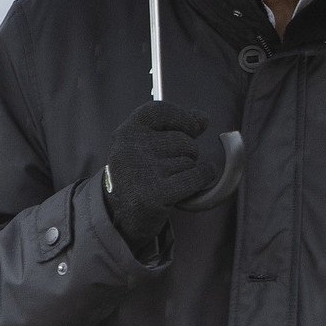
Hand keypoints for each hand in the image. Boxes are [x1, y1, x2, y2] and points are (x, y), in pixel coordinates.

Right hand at [102, 100, 220, 243]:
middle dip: (187, 154)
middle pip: (185, 140)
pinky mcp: (155, 194)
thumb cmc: (141, 175)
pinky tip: (189, 187)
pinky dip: (201, 180)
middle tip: (169, 169)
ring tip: (168, 181)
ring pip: (191, 161)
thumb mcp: (148, 146)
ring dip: (188, 171)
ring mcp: (142, 171)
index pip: (162, 110)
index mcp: (127, 132)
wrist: (122, 216)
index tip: (192, 129)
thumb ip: (175, 127)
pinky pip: (197, 176)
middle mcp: (131, 148)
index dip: (184, 118)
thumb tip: (202, 118)